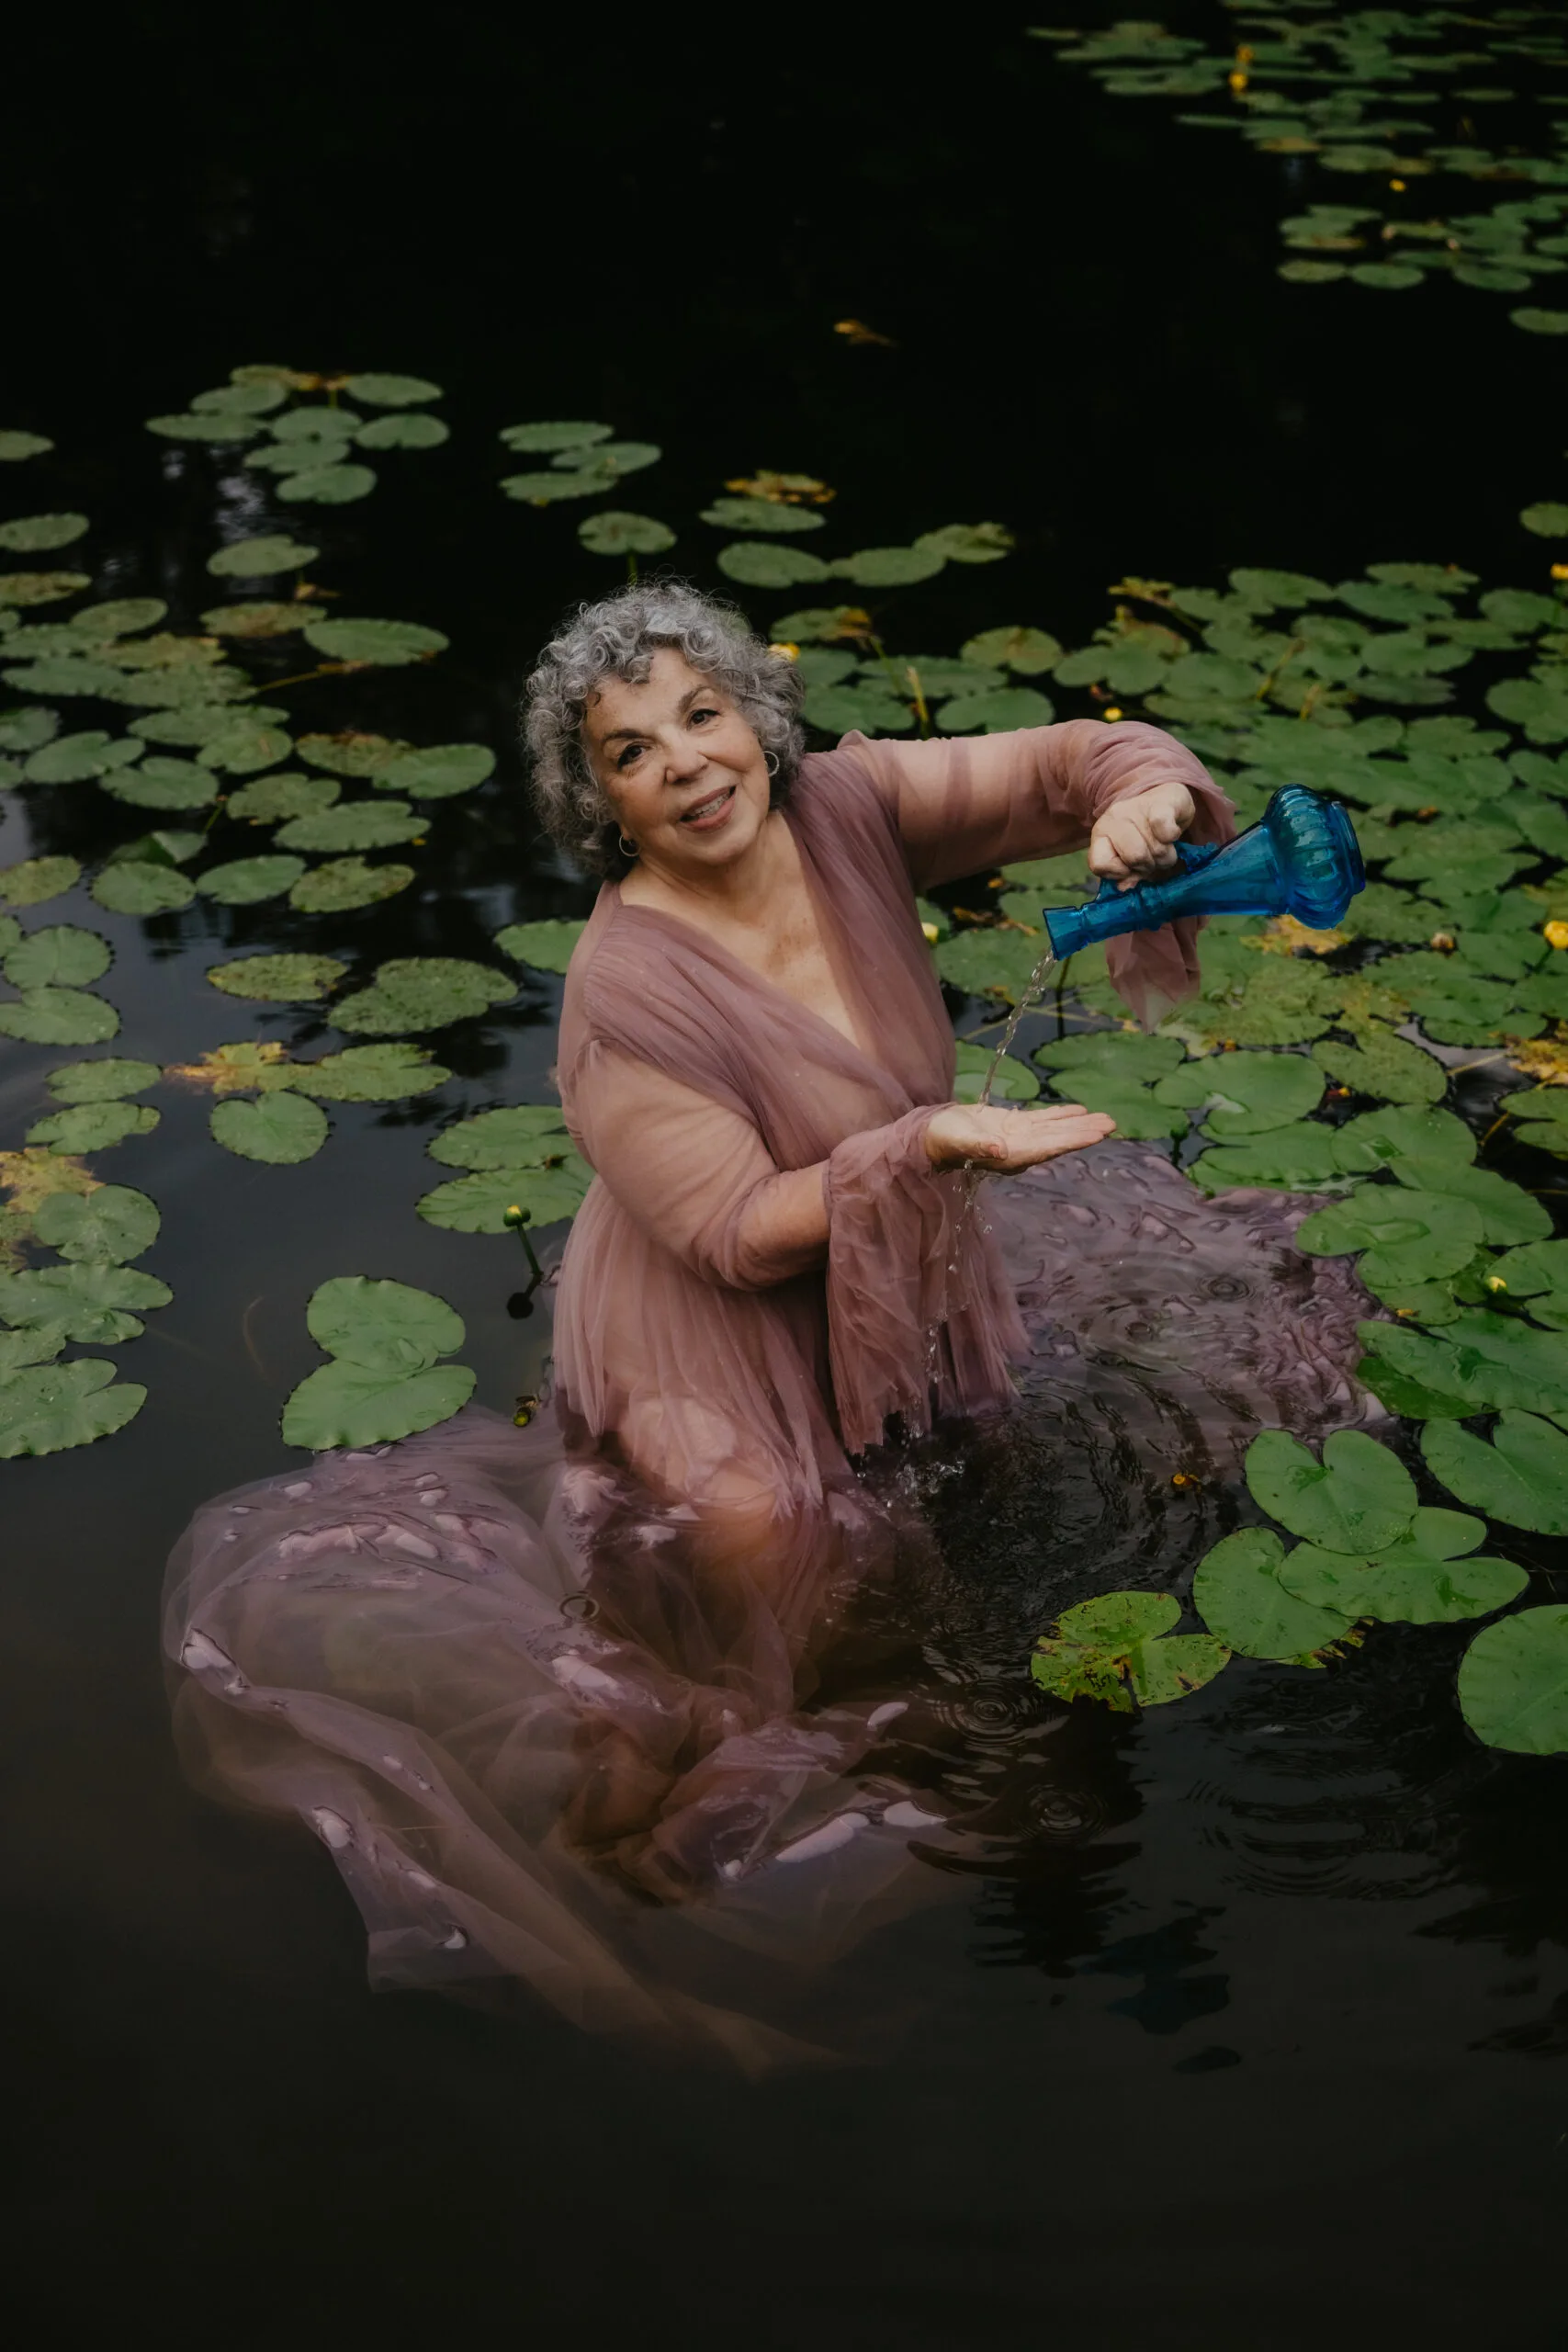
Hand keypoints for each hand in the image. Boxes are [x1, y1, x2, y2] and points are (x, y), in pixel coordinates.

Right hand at [924, 1101, 1115, 1171]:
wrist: (932, 1135)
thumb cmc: (943, 1139)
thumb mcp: (960, 1140)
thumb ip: (981, 1146)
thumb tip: (1000, 1150)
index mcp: (1012, 1155)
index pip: (1049, 1147)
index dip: (1072, 1140)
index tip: (1096, 1135)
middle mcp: (1021, 1148)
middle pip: (1059, 1139)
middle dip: (1085, 1132)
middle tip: (1112, 1124)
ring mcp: (1020, 1137)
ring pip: (1055, 1129)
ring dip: (1079, 1124)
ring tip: (1106, 1120)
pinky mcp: (1014, 1125)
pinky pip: (1043, 1120)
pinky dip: (1062, 1115)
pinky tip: (1079, 1111)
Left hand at [1088, 780, 1195, 892]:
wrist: (1165, 798)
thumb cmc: (1145, 834)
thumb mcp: (1128, 855)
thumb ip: (1125, 873)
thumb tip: (1124, 887)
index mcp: (1101, 833)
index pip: (1099, 865)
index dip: (1119, 873)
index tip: (1130, 869)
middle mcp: (1114, 818)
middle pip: (1134, 857)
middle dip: (1148, 865)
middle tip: (1152, 857)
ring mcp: (1136, 808)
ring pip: (1155, 849)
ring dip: (1164, 856)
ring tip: (1164, 846)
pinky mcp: (1162, 803)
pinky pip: (1166, 831)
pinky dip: (1172, 838)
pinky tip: (1172, 834)